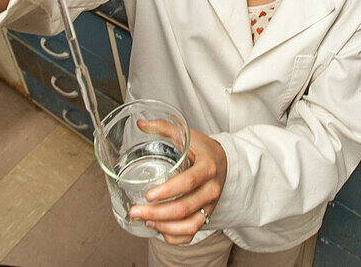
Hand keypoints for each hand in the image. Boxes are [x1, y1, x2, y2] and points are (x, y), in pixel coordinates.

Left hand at [129, 127, 227, 244]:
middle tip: (136, 211)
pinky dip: (174, 237)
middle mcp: (211, 189)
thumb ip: (164, 128)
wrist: (224, 163)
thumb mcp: (188, 136)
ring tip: (145, 221)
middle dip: (157, 213)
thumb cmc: (203, 150)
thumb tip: (140, 123)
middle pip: (185, 208)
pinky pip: (192, 234)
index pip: (189, 182)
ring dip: (165, 227)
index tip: (149, 195)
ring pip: (190, 226)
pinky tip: (159, 229)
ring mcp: (210, 206)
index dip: (168, 191)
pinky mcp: (206, 216)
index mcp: (208, 167)